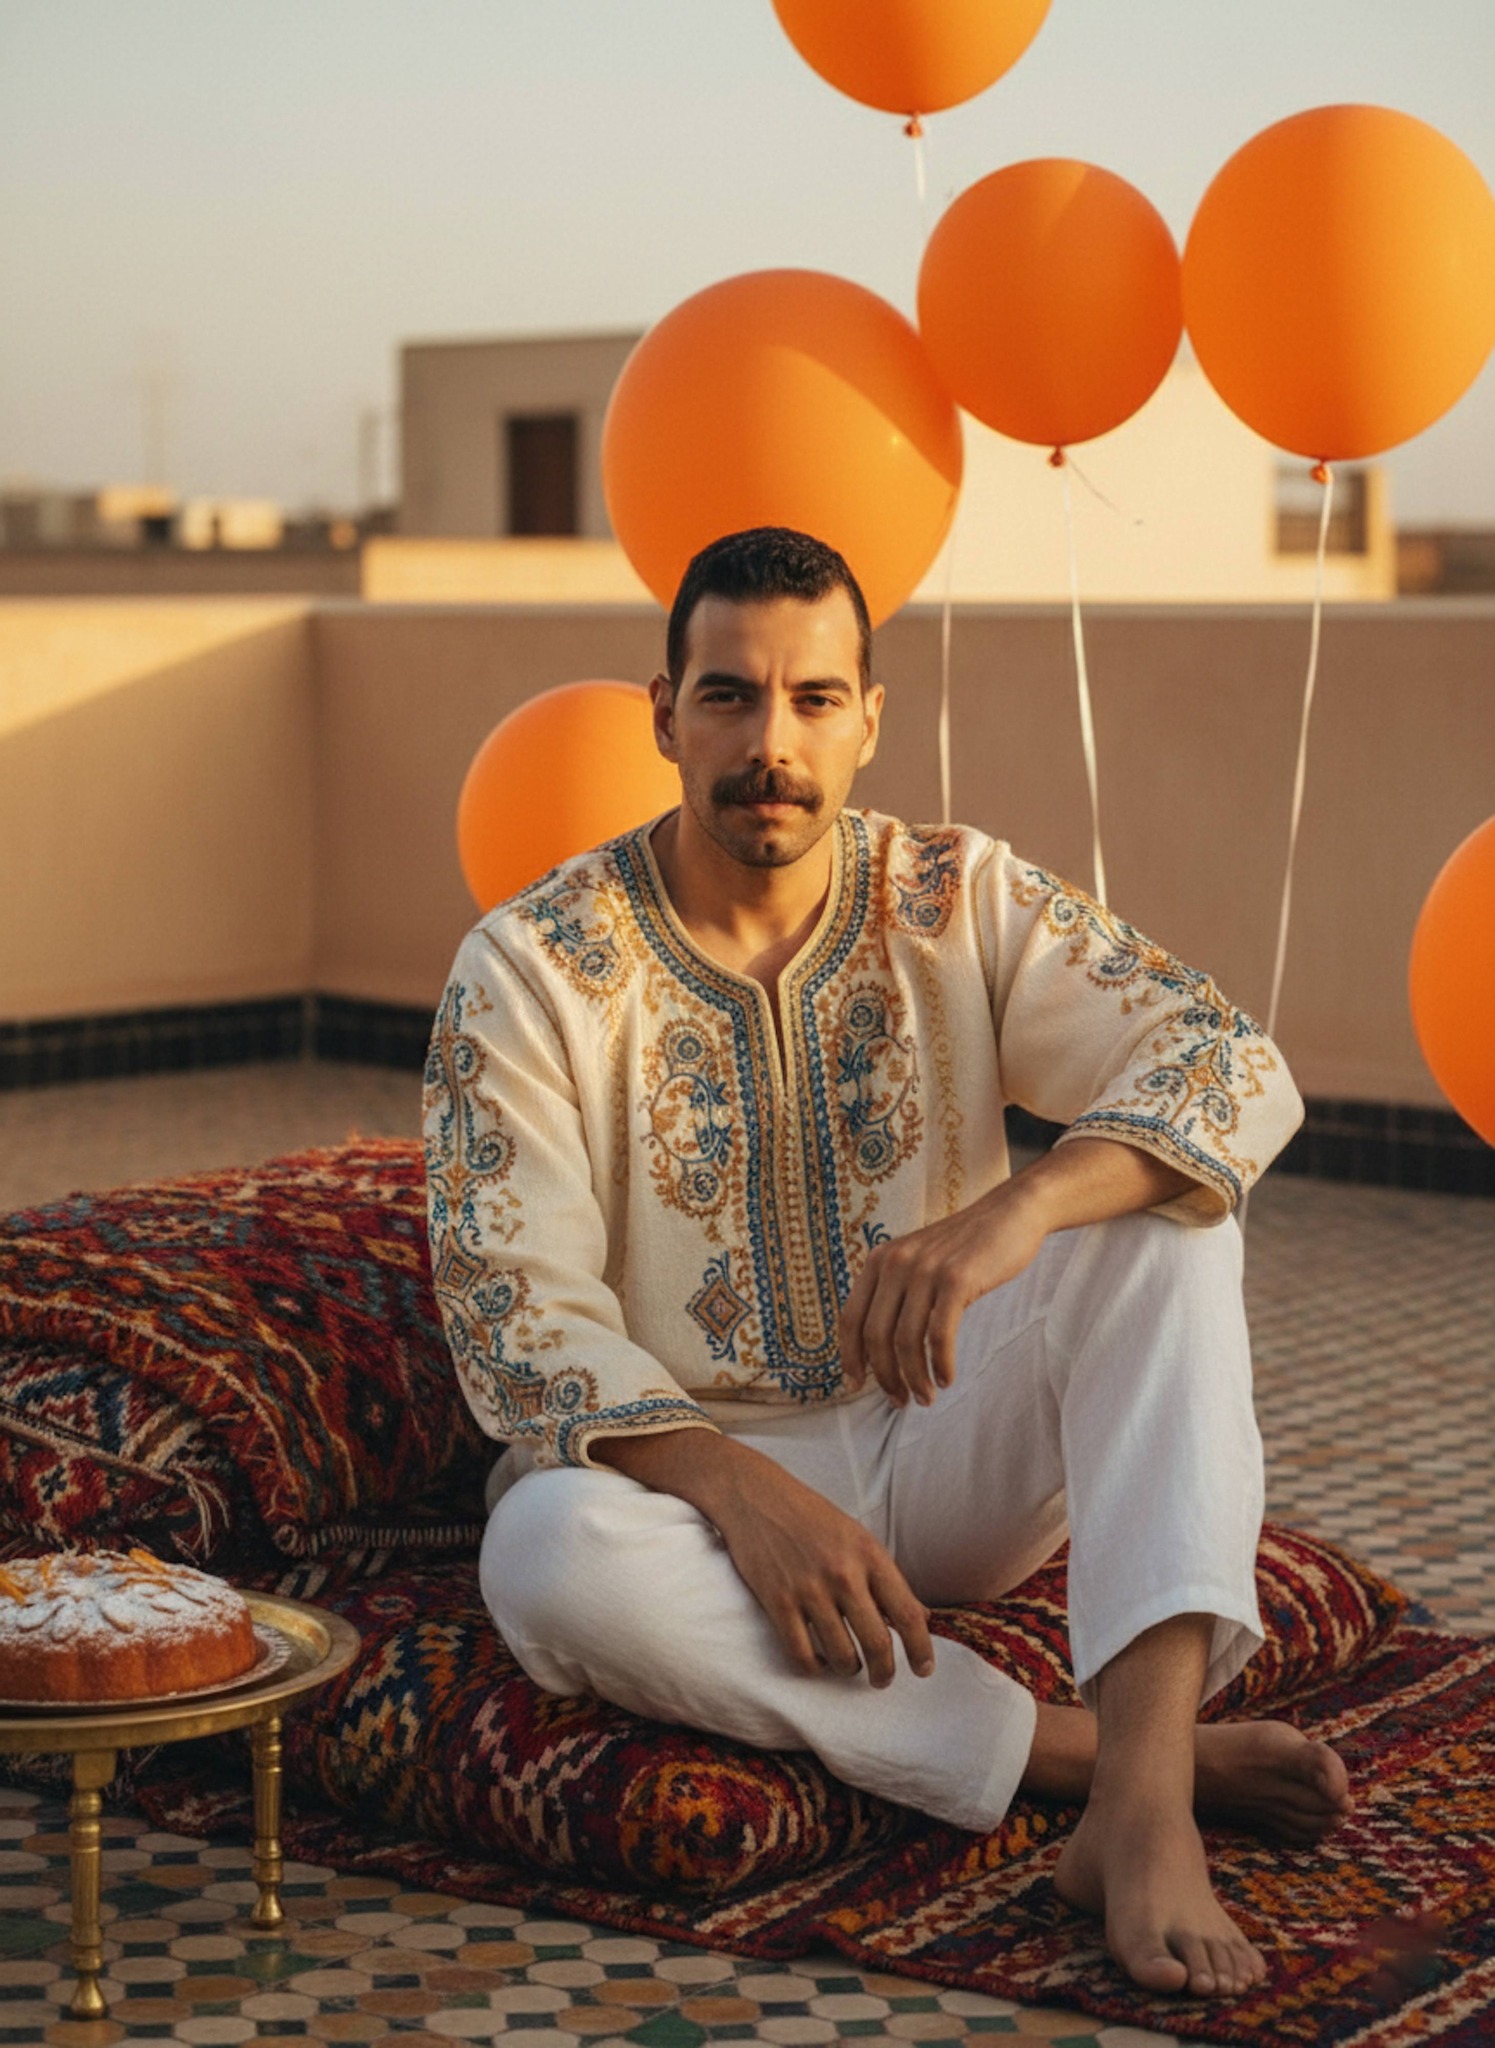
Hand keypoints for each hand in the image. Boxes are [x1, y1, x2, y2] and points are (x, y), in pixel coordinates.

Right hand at [709, 1453, 934, 1686]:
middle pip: (877, 1643)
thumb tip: (922, 1618)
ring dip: (850, 1669)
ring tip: (850, 1665)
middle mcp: (843, 1574)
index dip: (921, 1650)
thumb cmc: (812, 1517)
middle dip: (885, 1672)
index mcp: (869, 1554)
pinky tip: (820, 1661)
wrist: (756, 1496)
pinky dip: (815, 1668)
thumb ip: (886, 1578)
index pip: (908, 1614)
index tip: (923, 1670)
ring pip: (842, 1655)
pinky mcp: (777, 1602)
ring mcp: (808, 1589)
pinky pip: (802, 1655)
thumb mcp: (858, 1537)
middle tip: (883, 1680)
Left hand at [839, 1180, 1047, 1409]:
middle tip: (900, 1401)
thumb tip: (879, 1351)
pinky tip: (947, 1378)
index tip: (856, 1387)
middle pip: (875, 1336)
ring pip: (906, 1341)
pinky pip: (939, 1335)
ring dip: (914, 1378)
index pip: (850, 1319)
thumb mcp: (918, 1262)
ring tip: (926, 1397)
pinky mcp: (956, 1278)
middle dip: (884, 1377)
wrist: (1010, 1214)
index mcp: (879, 1260)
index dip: (849, 1358)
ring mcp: (925, 1269)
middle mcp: (895, 1262)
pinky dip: (940, 1364)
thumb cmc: (966, 1248)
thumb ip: (896, 1293)